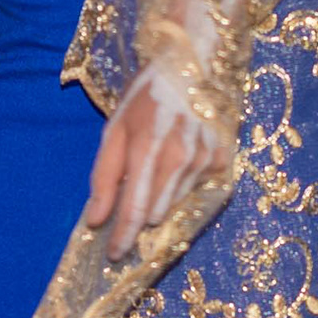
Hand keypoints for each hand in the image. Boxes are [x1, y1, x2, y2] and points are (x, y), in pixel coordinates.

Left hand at [77, 61, 226, 265]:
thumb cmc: (146, 93)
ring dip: (161, 195)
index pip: (134, 210)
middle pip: (156, 212)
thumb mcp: (115, 128)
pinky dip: (182, 180)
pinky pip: (195, 186)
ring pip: (175, 201)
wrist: (193, 63)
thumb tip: (96, 219)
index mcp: (147, 150)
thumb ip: (105, 176)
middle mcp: (180, 160)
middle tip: (132, 190)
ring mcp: (205, 161)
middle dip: (140, 212)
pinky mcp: (221, 159)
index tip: (114, 255)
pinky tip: (178, 155)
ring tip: (156, 161)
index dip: (123, 237)